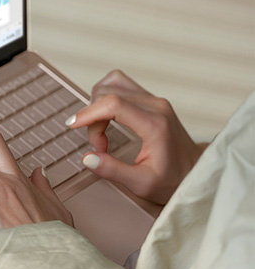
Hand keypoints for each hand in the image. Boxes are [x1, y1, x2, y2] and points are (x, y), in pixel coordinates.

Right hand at [66, 70, 201, 205]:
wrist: (196, 171)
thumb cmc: (172, 179)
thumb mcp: (142, 184)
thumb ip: (113, 171)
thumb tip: (87, 158)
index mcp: (154, 125)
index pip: (113, 103)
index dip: (88, 112)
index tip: (72, 126)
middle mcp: (156, 106)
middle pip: (108, 95)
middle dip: (93, 119)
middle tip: (99, 147)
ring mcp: (155, 99)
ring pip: (112, 85)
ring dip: (97, 107)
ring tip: (102, 132)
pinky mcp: (151, 99)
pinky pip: (120, 85)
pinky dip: (105, 98)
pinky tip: (106, 117)